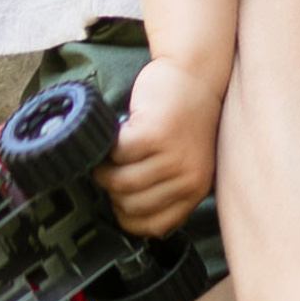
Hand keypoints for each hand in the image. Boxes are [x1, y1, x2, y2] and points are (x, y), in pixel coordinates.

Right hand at [96, 56, 220, 235]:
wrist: (193, 73)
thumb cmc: (181, 118)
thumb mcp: (183, 160)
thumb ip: (164, 187)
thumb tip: (122, 213)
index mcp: (195, 190)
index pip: (152, 227)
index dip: (126, 216)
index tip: (118, 198)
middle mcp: (188, 178)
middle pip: (130, 205)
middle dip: (112, 188)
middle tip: (112, 166)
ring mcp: (173, 157)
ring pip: (119, 181)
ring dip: (104, 167)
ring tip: (110, 152)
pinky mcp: (155, 134)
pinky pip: (116, 154)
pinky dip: (108, 144)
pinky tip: (117, 132)